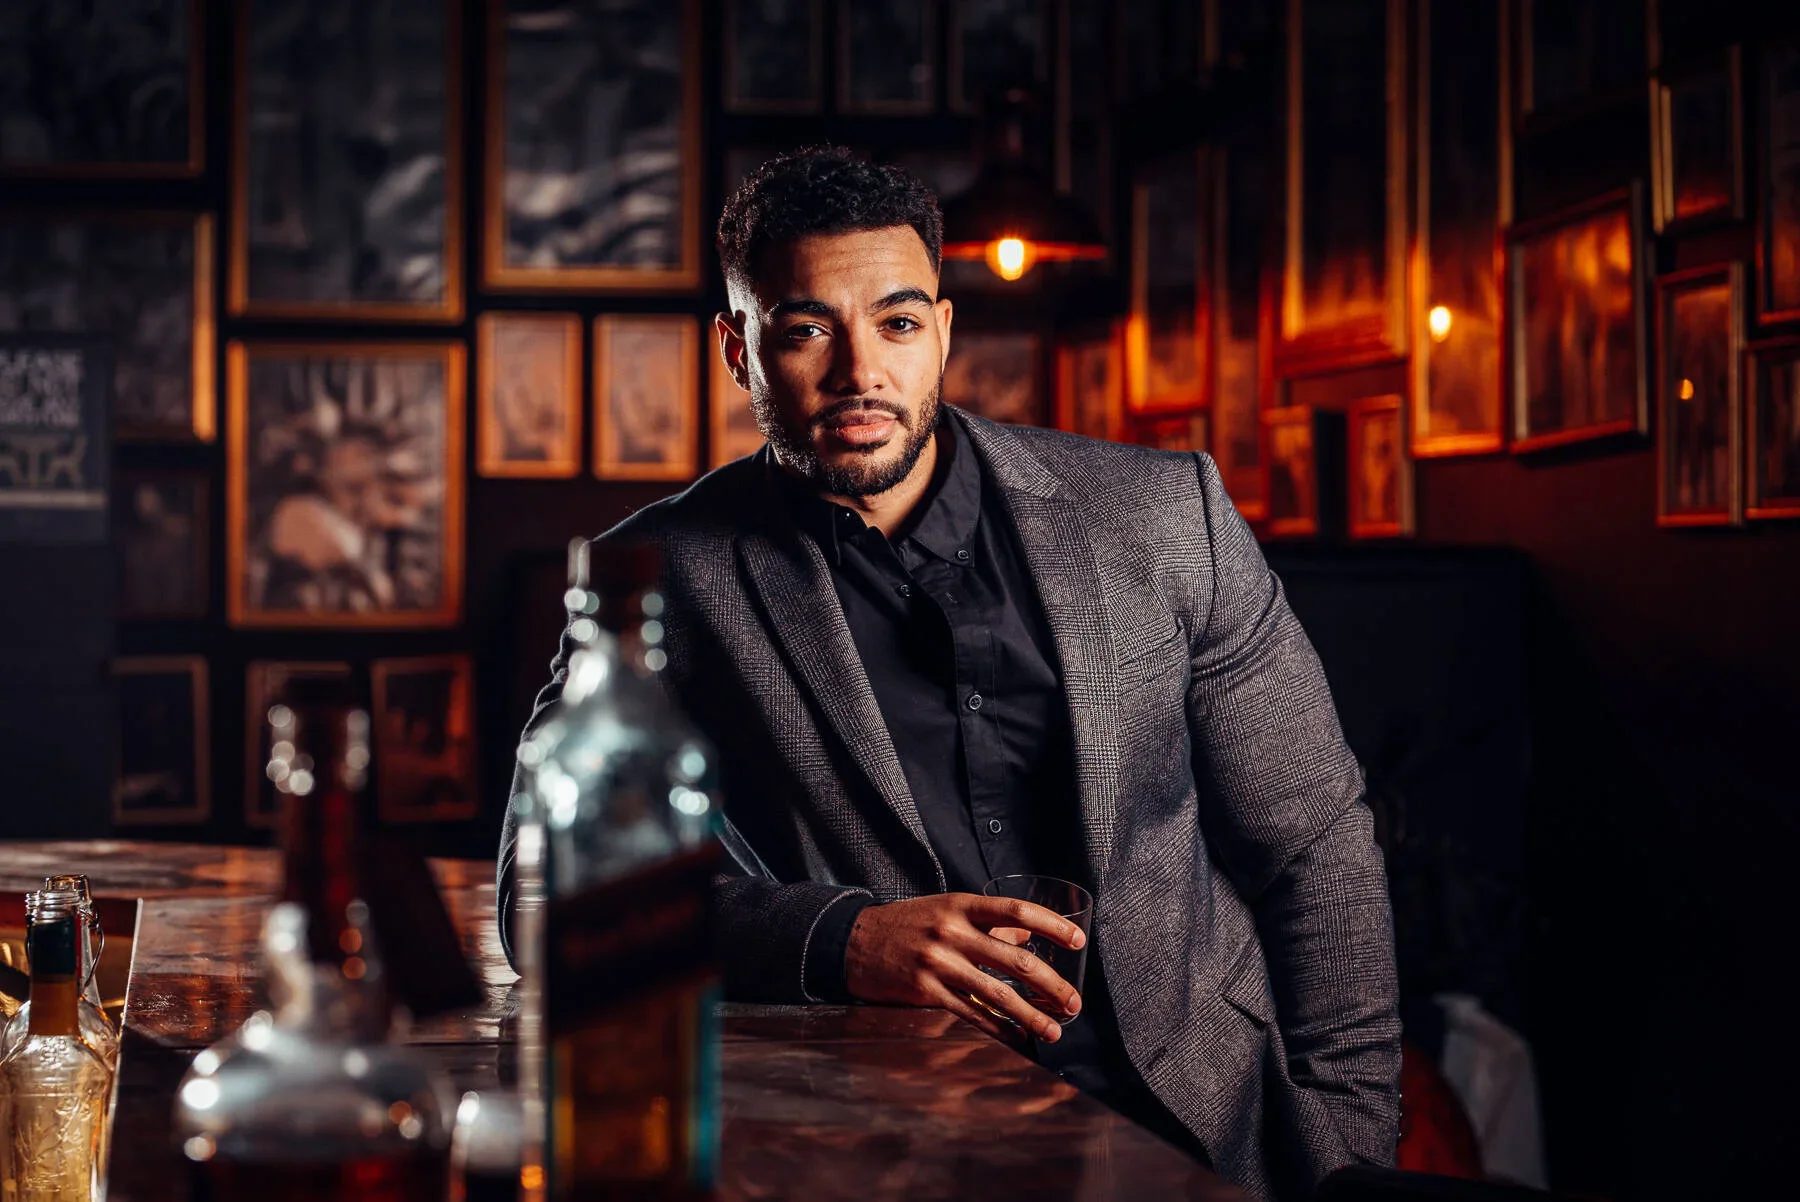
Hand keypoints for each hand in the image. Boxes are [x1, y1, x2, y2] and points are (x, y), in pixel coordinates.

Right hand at [843, 893, 1084, 1041]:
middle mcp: (952, 932)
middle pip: (1015, 959)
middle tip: (1074, 1002)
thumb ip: (986, 923)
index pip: (1016, 911)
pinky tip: (1017, 1037)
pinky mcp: (925, 991)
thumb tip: (1027, 939)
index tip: (1078, 941)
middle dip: (1051, 984)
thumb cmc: (907, 924)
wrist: (853, 941)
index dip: (1052, 925)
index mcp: (960, 905)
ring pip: (998, 992)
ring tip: (1055, 1030)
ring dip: (1032, 1014)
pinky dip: (999, 1028)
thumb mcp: (946, 910)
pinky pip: (971, 1013)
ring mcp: (938, 963)